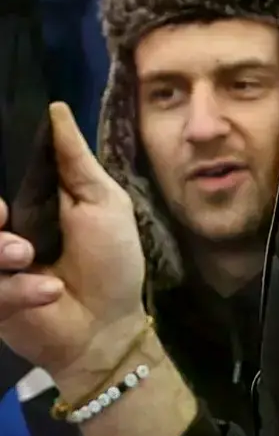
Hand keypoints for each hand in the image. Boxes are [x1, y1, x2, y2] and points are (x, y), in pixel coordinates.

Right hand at [0, 103, 148, 394]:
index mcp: (21, 200)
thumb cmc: (111, 262)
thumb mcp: (102, 203)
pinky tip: (49, 292)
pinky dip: (17, 289)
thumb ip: (74, 161)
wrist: (110, 327)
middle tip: (3, 215)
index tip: (5, 187)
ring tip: (29, 257)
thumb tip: (55, 108)